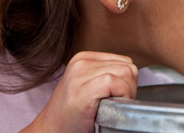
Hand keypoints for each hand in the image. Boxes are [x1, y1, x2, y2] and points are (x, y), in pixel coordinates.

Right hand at [20, 51, 137, 132]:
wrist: (50, 131)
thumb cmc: (74, 115)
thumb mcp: (90, 86)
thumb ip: (108, 74)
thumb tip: (132, 75)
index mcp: (85, 58)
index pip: (124, 61)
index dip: (127, 82)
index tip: (115, 98)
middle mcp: (82, 61)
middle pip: (128, 67)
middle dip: (129, 88)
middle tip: (113, 104)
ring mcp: (80, 73)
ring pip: (126, 73)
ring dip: (126, 94)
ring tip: (109, 106)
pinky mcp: (82, 89)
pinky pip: (116, 84)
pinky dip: (120, 97)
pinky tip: (106, 108)